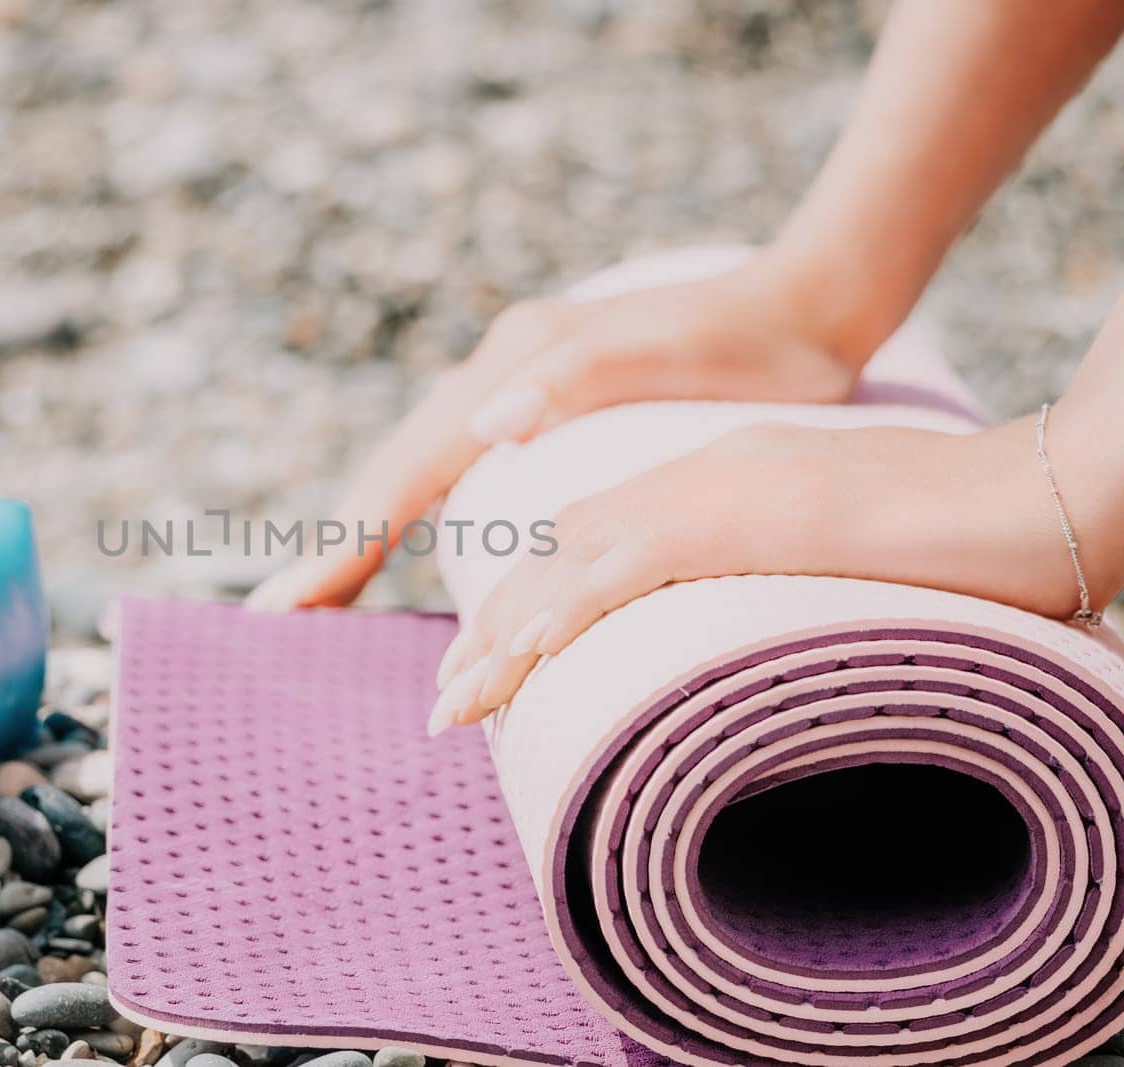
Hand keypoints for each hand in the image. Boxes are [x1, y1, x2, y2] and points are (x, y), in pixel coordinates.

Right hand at [246, 252, 867, 611]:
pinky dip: (416, 513)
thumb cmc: (746, 344)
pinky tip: (412, 544)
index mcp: (512, 370)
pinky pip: (454, 470)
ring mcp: (514, 389)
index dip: (347, 543)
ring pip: (417, 470)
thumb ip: (570, 380)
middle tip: (283, 613)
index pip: (407, 472)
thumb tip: (483, 428)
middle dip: (338, 543)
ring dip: (368, 531)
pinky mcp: (539, 405)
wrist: (802, 303)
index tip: (288, 604)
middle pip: (394, 471)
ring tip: (326, 592)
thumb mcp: (665, 356)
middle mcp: (497, 377)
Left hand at [427, 417, 1101, 733]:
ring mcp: (718, 489)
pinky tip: (519, 657)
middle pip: (564, 551)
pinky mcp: (746, 515)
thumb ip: (780, 572)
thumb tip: (749, 630)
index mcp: (719, 480)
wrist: (1044, 487)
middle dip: (494, 627)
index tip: (494, 661)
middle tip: (448, 697)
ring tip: (455, 703)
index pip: (598, 539)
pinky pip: (630, 567)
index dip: (534, 601)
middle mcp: (701, 475)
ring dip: (505, 637)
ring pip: (574, 563)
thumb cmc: (966, 528)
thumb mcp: (844, 549)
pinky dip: (565, 612)